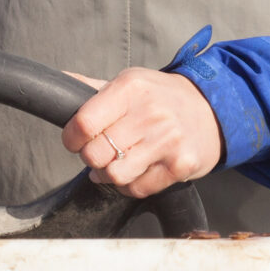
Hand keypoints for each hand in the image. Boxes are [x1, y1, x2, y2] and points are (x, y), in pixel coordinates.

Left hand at [61, 66, 222, 198]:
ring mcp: (168, 140)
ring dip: (108, 175)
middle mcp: (150, 113)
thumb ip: (92, 88)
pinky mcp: (181, 165)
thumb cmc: (162, 97)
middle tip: (98, 152)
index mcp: (131, 88)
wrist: (213, 109)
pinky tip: (135, 171)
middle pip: (95, 153)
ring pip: (115, 174)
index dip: (71, 138)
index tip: (74, 140)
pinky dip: (130, 186)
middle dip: (89, 158)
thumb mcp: (130, 83)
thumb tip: (56, 82)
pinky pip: (138, 188)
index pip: (84, 123)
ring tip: (115, 163)